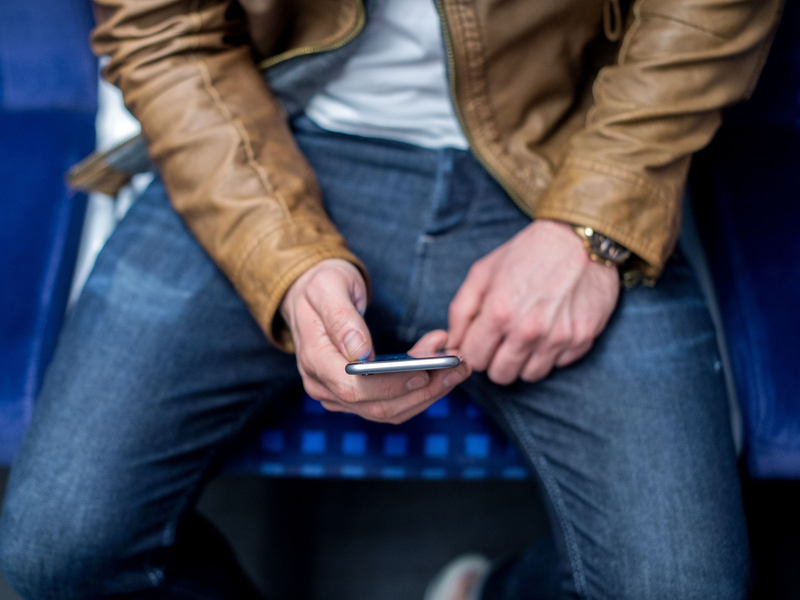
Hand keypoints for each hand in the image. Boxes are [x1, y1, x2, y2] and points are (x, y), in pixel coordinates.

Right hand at [280, 259, 471, 423]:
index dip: (391, 386)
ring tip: (458, 366)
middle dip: (423, 390)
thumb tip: (360, 351)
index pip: (354, 388)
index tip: (425, 372)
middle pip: (378, 406)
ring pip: (390, 410)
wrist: (310, 295)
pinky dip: (420, 389)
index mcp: (315, 360)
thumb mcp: (327, 287)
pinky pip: (392, 402)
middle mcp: (324, 386)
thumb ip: (341, 317)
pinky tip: (441, 369)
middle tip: (458, 366)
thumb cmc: (320, 286)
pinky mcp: (357, 395)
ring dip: (428, 392)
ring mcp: (339, 395)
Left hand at [448, 220, 618, 385]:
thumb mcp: (483, 272)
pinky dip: (551, 353)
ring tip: (527, 334)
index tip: (481, 341)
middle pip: (501, 375)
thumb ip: (461, 311)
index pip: (474, 359)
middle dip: (496, 360)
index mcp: (499, 312)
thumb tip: (452, 343)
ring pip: (529, 376)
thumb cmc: (527, 253)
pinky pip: (558, 365)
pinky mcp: (582, 339)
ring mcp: (557, 338)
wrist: (579, 239)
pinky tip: (551, 328)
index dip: (474, 351)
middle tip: (503, 339)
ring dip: (524, 360)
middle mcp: (528, 330)